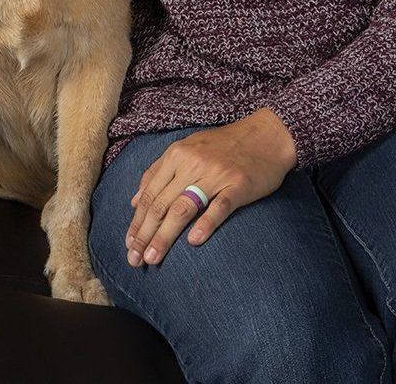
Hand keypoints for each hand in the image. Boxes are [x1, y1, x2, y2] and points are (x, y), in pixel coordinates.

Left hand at [125, 108, 296, 266]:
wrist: (266, 134)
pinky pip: (219, 207)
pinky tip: (194, 242)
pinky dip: (206, 224)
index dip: (137, 221)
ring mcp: (215, 175)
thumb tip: (135, 201)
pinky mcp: (238, 185)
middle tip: (135, 260)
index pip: (151, 194)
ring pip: (183, 208)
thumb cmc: (224, 145)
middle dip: (145, 235)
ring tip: (153, 258)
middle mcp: (192, 164)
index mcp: (176, 155)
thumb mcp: (186, 149)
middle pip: (162, 204)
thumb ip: (159, 171)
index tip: (129, 245)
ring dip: (165, 235)